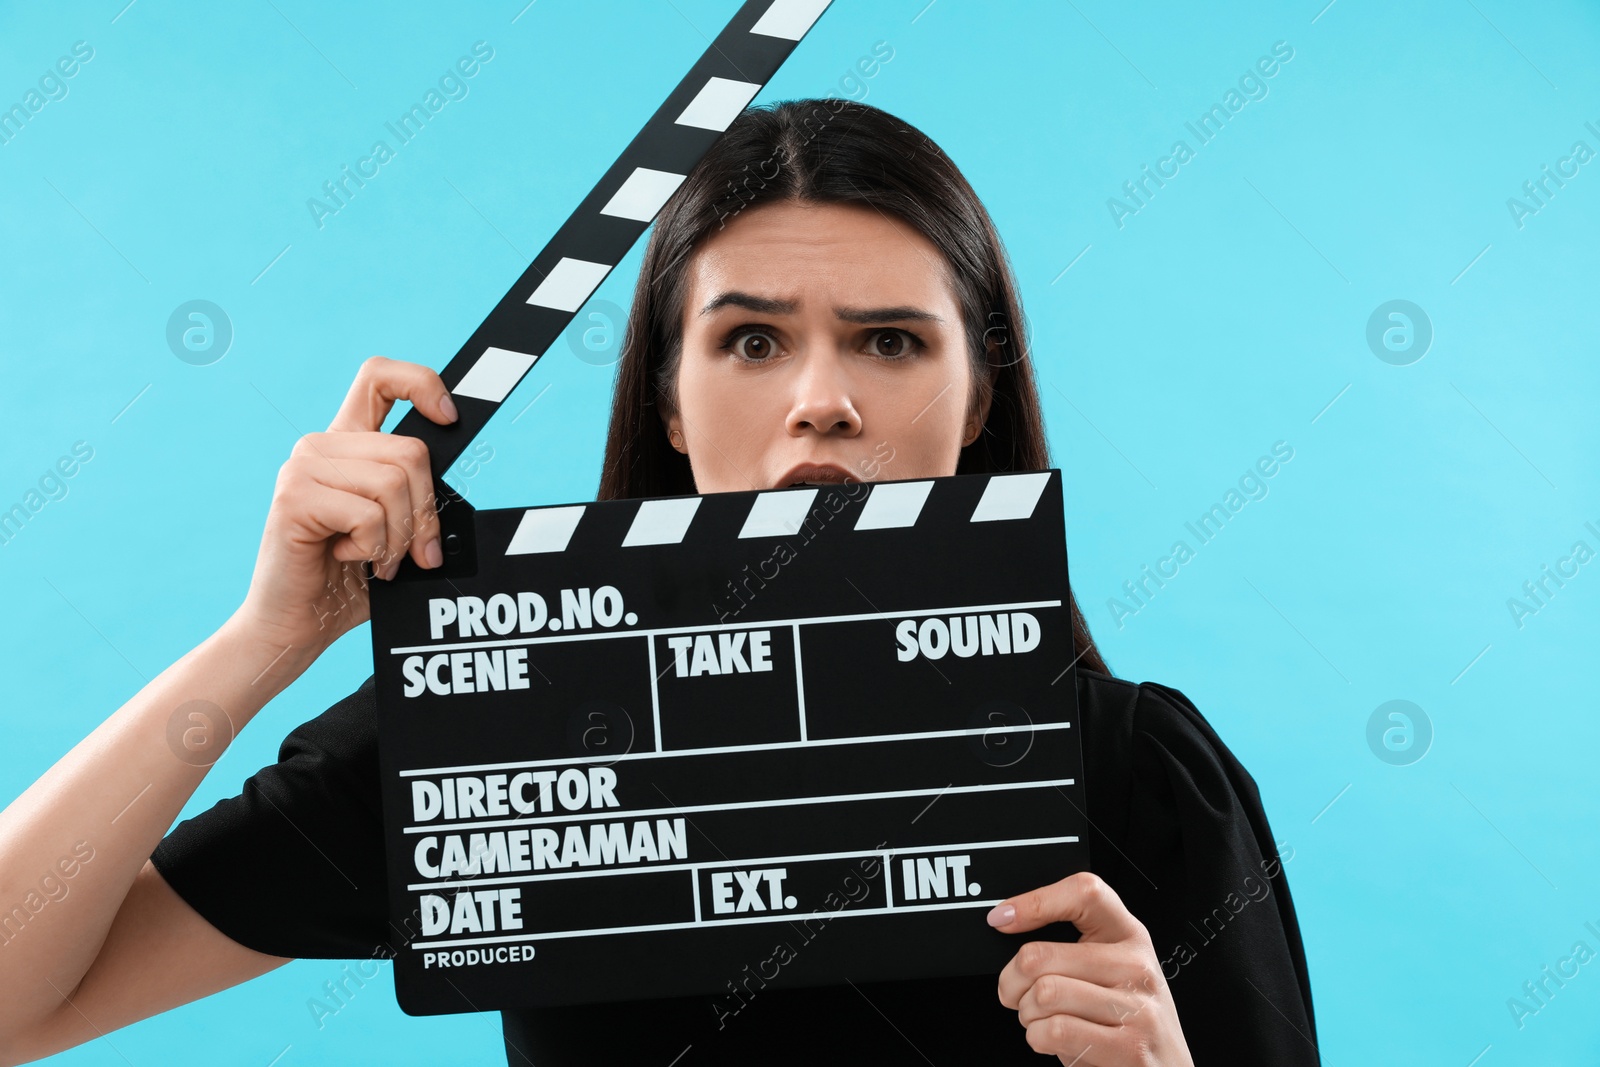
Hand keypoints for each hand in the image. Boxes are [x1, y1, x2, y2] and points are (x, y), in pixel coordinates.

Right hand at [232, 356, 457, 654]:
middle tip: (415, 554)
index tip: (450, 416)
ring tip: (375, 560)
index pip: (379, 377)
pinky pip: (368, 514)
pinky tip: (347, 558)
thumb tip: (456, 494)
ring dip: (398, 537)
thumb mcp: (395, 529)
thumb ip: (415, 498)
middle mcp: (320, 445)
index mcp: (346, 442)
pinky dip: (373, 548)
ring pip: (394, 483)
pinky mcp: (293, 498)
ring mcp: (302, 467)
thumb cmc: (348, 579)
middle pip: (410, 451)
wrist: (298, 623)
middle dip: (425, 512)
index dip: (421, 383)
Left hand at [992, 871, 1193, 1066]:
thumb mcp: (1111, 972)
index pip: (1085, 892)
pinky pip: (1055, 1031)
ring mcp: (1137, 1008)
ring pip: (1044, 994)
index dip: (1035, 901)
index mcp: (1130, 936)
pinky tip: (1053, 1039)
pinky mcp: (1129, 1048)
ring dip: (1027, 1014)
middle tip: (1017, 994)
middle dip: (1011, 982)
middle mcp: (1136, 967)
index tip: (1003, 918)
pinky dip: (1038, 1038)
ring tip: (1041, 1019)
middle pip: (1041, 955)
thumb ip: (1072, 949)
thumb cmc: (1130, 1021)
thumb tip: (1009, 925)